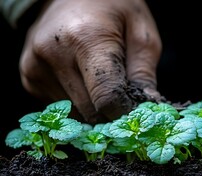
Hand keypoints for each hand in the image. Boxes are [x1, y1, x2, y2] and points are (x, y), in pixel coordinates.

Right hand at [19, 0, 161, 122]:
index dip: (126, 111)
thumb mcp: (141, 33)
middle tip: (123, 96)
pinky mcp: (28, 77)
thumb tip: (148, 108)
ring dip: (94, 107)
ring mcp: (34, 67)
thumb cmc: (113, 8)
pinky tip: (84, 78)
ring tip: (102, 80)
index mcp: (85, 39)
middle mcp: (53, 54)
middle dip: (111, 112)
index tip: (137, 111)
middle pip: (90, 111)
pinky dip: (78, 102)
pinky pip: (61, 106)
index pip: (106, 98)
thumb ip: (144, 73)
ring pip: (75, 113)